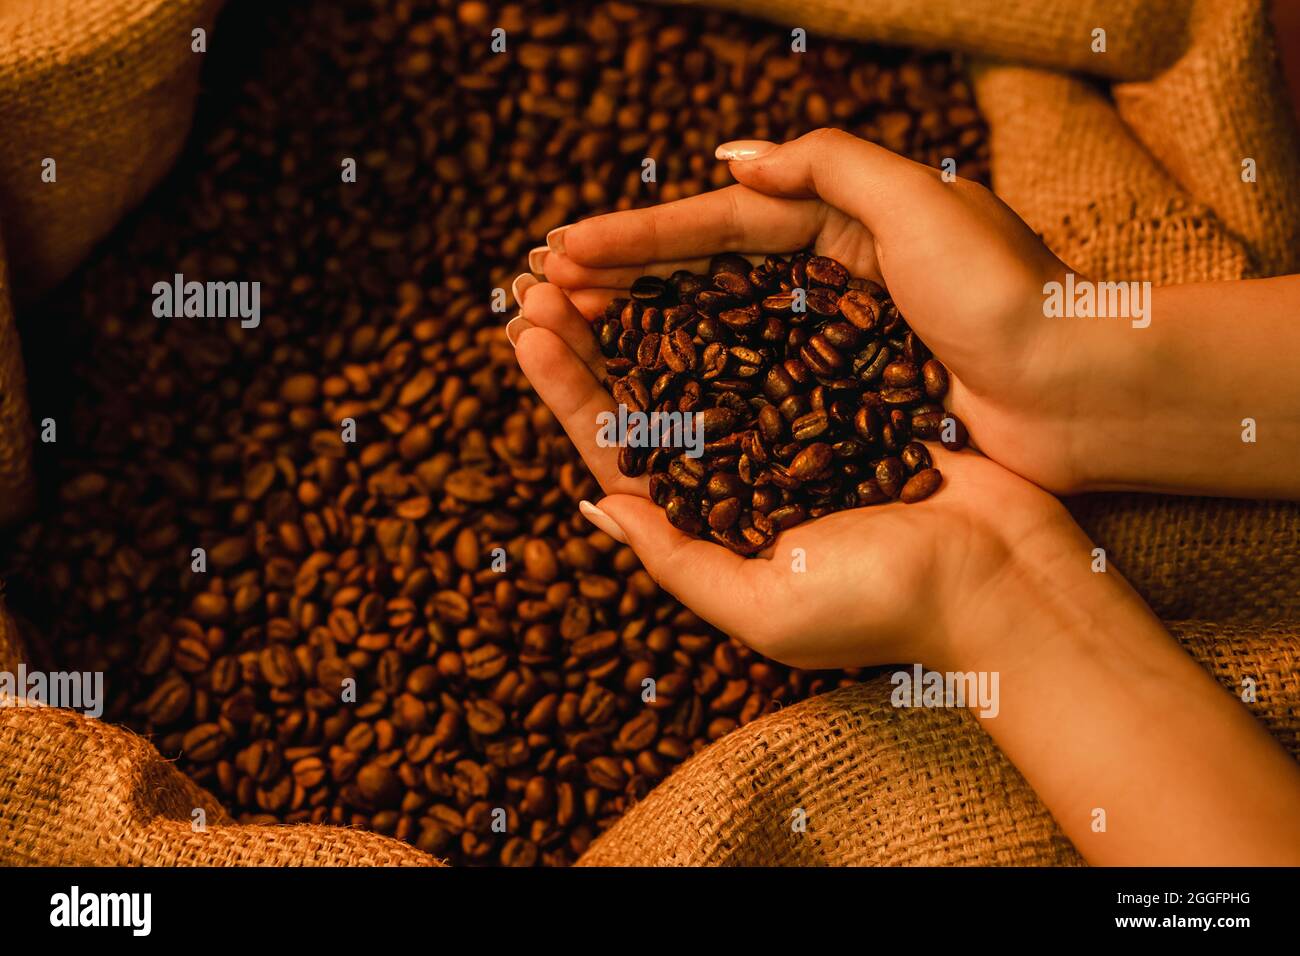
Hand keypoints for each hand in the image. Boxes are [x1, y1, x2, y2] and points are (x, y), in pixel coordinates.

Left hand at [510, 281, 1087, 672]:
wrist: (1007, 576)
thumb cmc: (884, 604)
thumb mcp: (762, 606)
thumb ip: (676, 559)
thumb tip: (593, 504)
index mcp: (712, 524)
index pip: (620, 450)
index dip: (569, 393)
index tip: (527, 331)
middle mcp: (743, 472)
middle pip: (650, 393)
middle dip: (594, 338)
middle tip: (542, 278)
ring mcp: (791, 427)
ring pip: (701, 355)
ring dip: (649, 308)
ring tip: (600, 258)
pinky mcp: (842, 390)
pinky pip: (773, 336)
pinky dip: (730, 298)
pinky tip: (695, 258)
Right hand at [529, 128, 1090, 493]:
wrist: (1079, 394)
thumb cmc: (1008, 296)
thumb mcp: (923, 199)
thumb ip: (830, 165)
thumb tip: (732, 156)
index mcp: (845, 222)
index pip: (720, 222)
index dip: (640, 237)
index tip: (565, 250)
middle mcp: (831, 278)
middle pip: (705, 274)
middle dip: (622, 281)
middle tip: (540, 292)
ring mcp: (835, 341)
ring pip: (719, 331)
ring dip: (643, 332)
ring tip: (571, 337)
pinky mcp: (846, 397)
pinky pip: (754, 384)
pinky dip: (698, 385)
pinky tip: (645, 392)